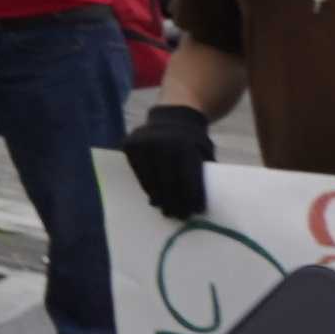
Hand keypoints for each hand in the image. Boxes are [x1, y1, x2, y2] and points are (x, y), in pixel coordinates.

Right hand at [123, 98, 216, 222]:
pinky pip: (139, 173)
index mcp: (186, 145)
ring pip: (152, 180)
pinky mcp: (131, 146)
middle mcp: (164, 143)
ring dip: (160, 199)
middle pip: (169, 182)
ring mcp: (145, 144)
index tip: (196, 211)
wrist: (172, 117)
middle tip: (180, 216)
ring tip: (167, 211)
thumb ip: (202, 171)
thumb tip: (200, 202)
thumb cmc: (192, 141)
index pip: (188, 177)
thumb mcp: (203, 151)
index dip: (192, 196)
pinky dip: (147, 187)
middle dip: (175, 202)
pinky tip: (154, 197)